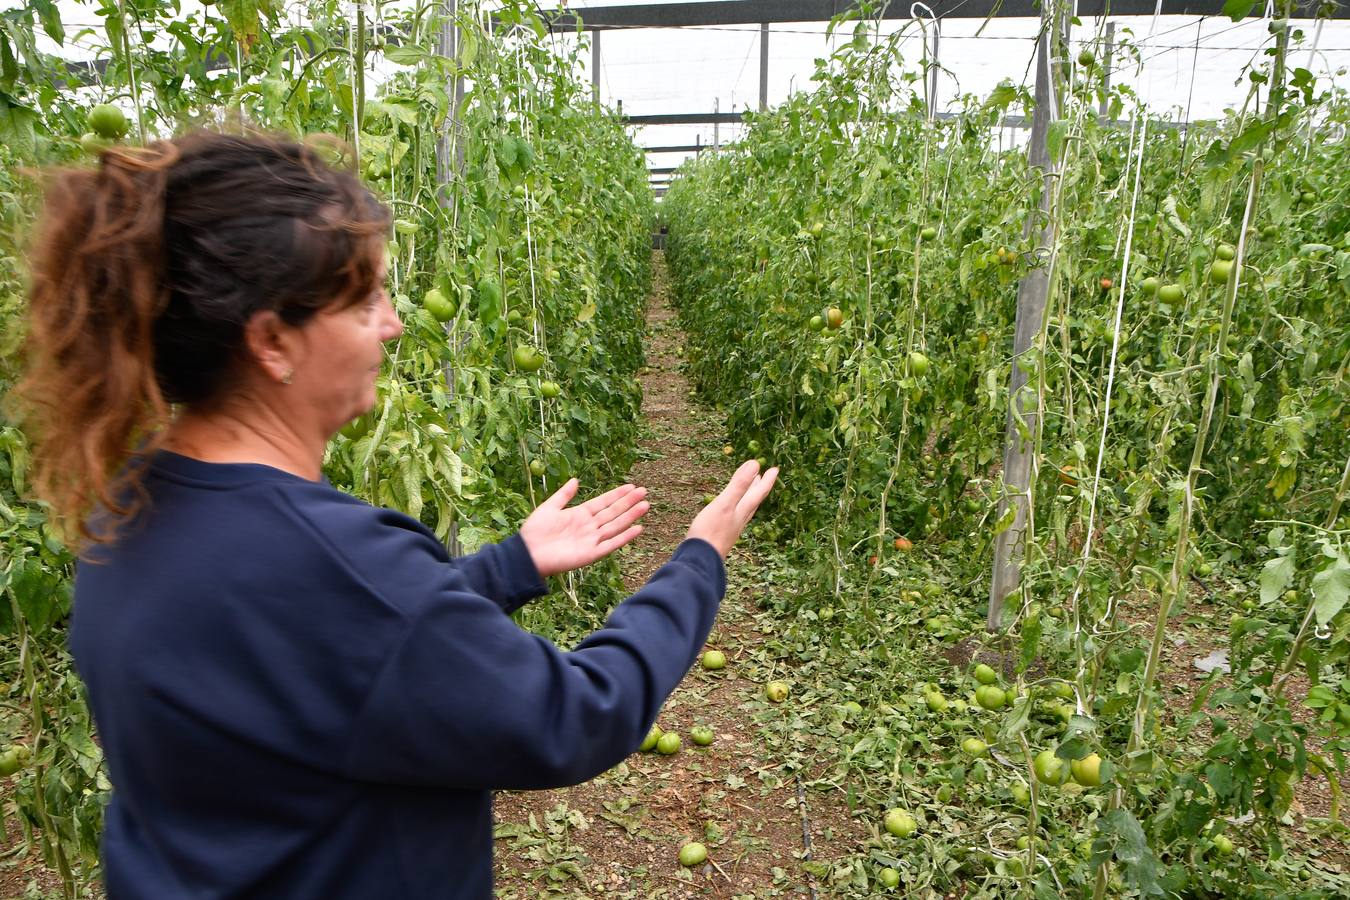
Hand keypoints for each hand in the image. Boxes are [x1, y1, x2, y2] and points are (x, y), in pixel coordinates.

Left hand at [519, 480, 649, 577]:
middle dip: (628, 502)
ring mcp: (591, 540)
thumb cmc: (535, 531)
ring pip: (616, 525)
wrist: (528, 554)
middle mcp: (589, 526)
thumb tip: (575, 480)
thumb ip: (564, 495)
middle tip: (644, 491)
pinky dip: (624, 537)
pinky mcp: (591, 554)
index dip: (617, 494)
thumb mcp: (549, 507)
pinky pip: (611, 544)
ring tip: (645, 505)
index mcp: (580, 514)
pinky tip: (637, 529)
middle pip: (613, 512)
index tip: (631, 486)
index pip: (603, 502)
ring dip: (630, 516)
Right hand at [686, 460, 778, 557]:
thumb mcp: (725, 504)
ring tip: (750, 491)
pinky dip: (736, 508)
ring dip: (749, 498)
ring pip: (745, 510)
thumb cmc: (711, 531)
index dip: (768, 481)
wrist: (700, 560)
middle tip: (764, 477)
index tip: (775, 469)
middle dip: (759, 488)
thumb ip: (739, 485)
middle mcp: (740, 520)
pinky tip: (730, 512)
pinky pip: (734, 517)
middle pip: (753, 501)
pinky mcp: (721, 535)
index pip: (759, 493)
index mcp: (742, 511)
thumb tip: (755, 464)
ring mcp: (731, 529)